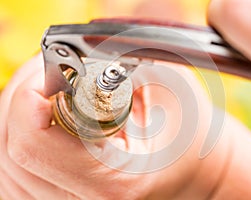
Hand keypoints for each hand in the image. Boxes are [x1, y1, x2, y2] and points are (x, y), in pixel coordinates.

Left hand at [0, 54, 230, 198]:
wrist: (193, 168)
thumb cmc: (188, 132)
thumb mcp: (169, 88)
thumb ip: (124, 63)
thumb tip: (75, 52)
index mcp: (116, 179)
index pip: (32, 144)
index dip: (27, 95)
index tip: (50, 69)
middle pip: (11, 152)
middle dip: (20, 99)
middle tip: (48, 74)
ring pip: (8, 168)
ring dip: (16, 120)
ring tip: (47, 94)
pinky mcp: (67, 198)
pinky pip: (18, 178)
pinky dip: (18, 143)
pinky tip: (42, 123)